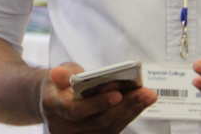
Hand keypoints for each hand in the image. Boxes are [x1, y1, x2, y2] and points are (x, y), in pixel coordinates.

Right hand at [40, 63, 156, 132]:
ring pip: (109, 128)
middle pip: (98, 121)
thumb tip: (59, 74)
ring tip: (148, 95)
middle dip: (124, 106)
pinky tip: (141, 103)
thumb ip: (62, 74)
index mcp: (52, 107)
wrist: (55, 101)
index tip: (118, 94)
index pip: (75, 110)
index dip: (97, 103)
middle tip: (145, 92)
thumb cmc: (60, 84)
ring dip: (131, 111)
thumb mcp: (58, 72)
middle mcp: (64, 127)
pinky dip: (128, 115)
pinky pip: (113, 129)